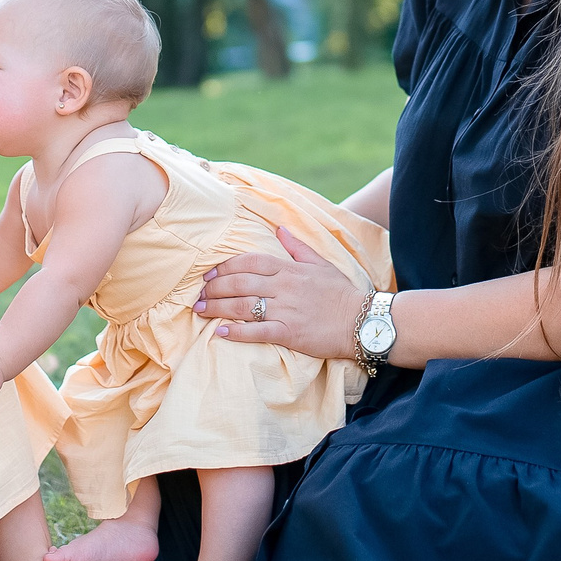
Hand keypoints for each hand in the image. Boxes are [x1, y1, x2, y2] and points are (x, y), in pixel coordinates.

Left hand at [195, 225, 372, 360]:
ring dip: (217, 308)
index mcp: (289, 268)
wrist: (362, 321)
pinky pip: (256, 331)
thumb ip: (297, 246)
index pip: (249, 262)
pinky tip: (220, 333)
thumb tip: (279, 228)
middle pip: (239, 283)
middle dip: (214, 288)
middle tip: (198, 294)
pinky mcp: (289, 332)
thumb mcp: (320, 263)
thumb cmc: (341, 292)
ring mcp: (286, 309)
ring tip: (200, 310)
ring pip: (242, 306)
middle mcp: (284, 286)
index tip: (209, 274)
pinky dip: (236, 332)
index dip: (225, 267)